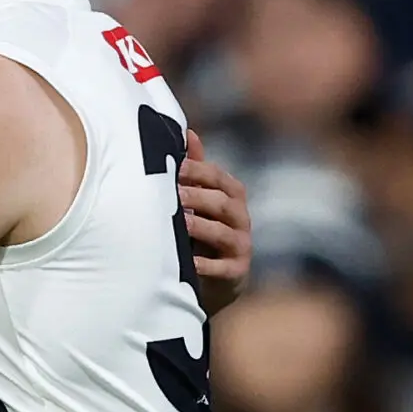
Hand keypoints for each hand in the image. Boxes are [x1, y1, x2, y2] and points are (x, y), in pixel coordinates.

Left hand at [180, 129, 250, 313]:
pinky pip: (222, 267)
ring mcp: (241, 245)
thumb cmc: (200, 230)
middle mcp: (240, 218)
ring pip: (222, 233)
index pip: (219, 178)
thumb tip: (188, 133)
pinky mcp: (236, 272)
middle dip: (196, 197)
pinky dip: (204, 265)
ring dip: (199, 227)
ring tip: (178, 223)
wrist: (212, 279)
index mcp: (231, 196)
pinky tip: (187, 262)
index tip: (174, 167)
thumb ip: (194, 170)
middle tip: (172, 194)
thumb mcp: (198, 199)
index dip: (198, 171)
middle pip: (221, 203)